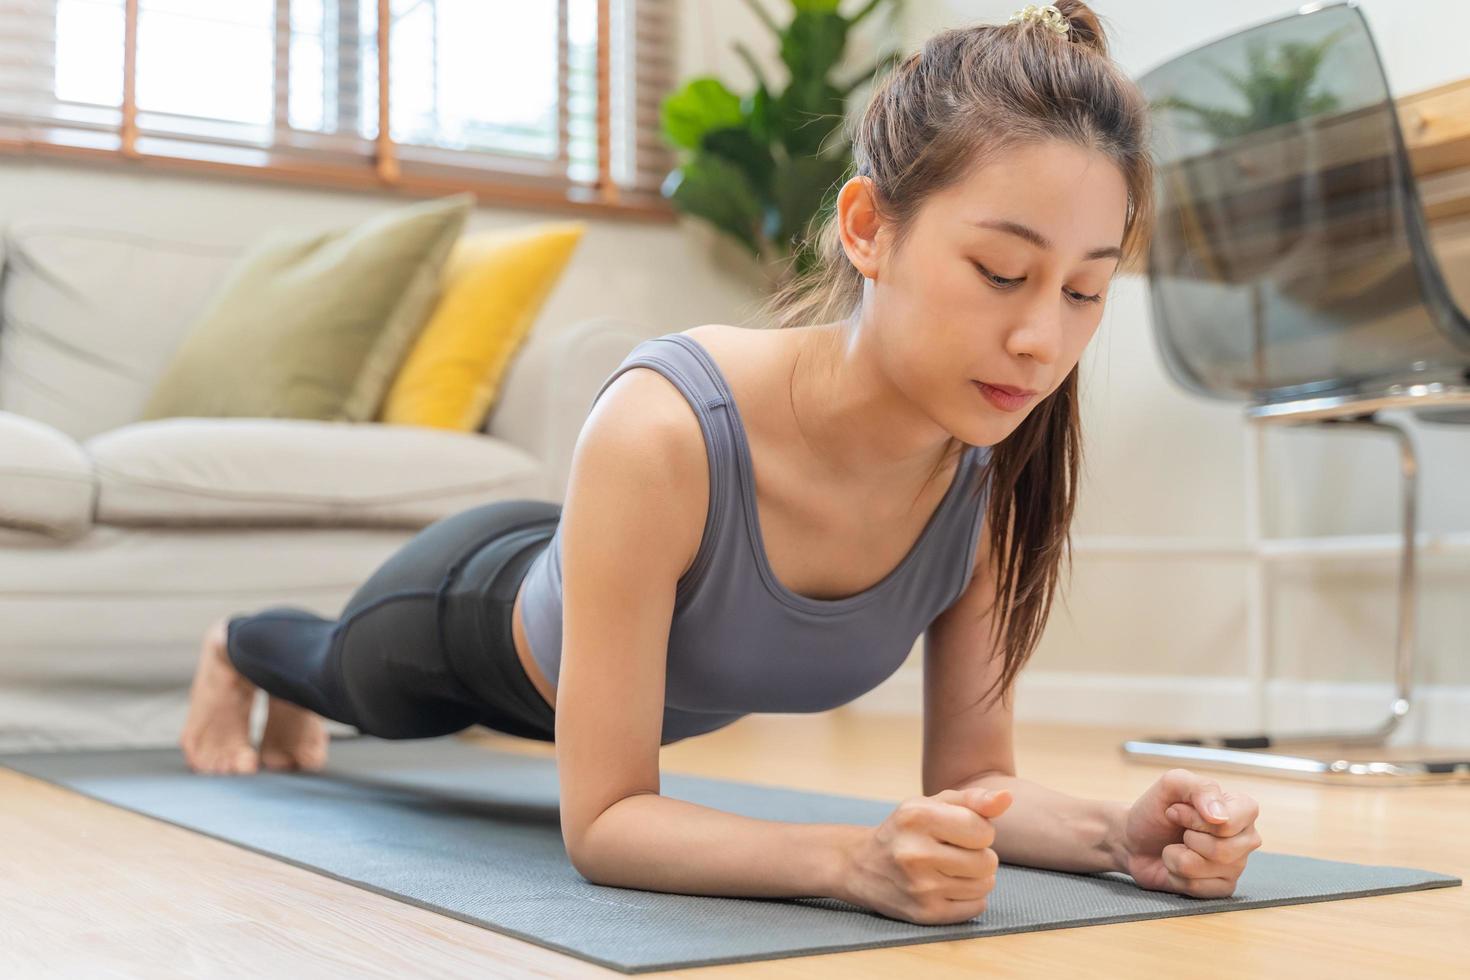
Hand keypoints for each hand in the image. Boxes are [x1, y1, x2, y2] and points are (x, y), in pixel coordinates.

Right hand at [840, 787, 1012, 924]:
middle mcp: (915, 853)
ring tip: (951, 869)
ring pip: (985, 885)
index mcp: (917, 817)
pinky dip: (970, 897)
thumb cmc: (907, 829)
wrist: (862, 866)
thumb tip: (1006, 798)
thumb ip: (972, 799)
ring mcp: (919, 887)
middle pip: (988, 861)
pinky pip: (976, 908)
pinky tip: (948, 887)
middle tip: (955, 852)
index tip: (959, 831)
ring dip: (976, 877)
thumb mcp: (932, 804)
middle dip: (979, 855)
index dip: (979, 830)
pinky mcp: (924, 914)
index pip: (983, 830)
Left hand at [1118, 768, 1260, 897]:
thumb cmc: (1156, 810)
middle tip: (1178, 829)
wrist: (1134, 840)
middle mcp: (1246, 838)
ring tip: (1175, 846)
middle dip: (1187, 838)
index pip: (1230, 822)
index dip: (1196, 819)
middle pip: (1222, 850)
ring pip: (1205, 869)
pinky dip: (1176, 875)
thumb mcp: (1172, 784)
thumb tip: (1219, 817)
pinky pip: (1198, 888)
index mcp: (1243, 808)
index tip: (1177, 810)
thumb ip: (1200, 788)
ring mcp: (1237, 866)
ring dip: (1176, 856)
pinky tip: (1176, 865)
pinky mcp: (1222, 888)